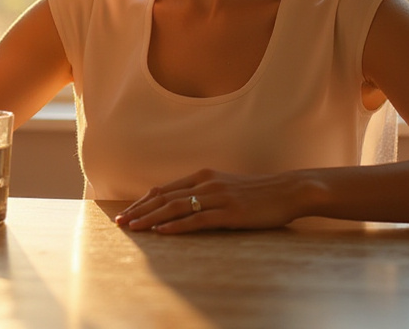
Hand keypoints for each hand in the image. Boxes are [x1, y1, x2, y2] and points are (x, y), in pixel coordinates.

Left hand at [114, 168, 313, 232]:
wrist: (289, 190)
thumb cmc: (258, 192)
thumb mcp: (225, 187)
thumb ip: (203, 193)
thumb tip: (180, 204)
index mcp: (203, 176)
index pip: (164, 190)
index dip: (143, 202)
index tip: (126, 213)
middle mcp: (206, 183)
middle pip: (164, 198)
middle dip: (139, 211)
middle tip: (120, 223)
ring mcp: (218, 197)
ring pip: (176, 208)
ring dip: (151, 218)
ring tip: (133, 228)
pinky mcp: (230, 213)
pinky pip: (198, 219)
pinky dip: (177, 226)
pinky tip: (162, 232)